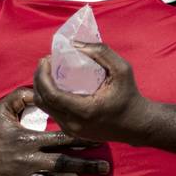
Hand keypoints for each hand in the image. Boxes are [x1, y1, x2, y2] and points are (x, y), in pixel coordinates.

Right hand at [0, 88, 107, 175]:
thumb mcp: (1, 110)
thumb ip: (21, 97)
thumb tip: (40, 87)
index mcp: (30, 139)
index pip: (62, 138)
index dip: (82, 139)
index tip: (101, 140)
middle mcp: (30, 159)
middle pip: (64, 163)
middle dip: (87, 166)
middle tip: (106, 168)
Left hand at [32, 42, 148, 142]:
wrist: (137, 125)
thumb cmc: (130, 96)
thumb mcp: (122, 69)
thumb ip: (101, 52)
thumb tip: (74, 44)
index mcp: (84, 111)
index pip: (51, 95)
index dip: (43, 75)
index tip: (47, 59)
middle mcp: (73, 124)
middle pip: (41, 101)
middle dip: (39, 78)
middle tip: (47, 62)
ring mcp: (71, 130)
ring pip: (44, 107)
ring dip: (42, 87)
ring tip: (50, 71)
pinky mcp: (71, 131)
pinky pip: (52, 112)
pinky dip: (49, 97)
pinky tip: (56, 84)